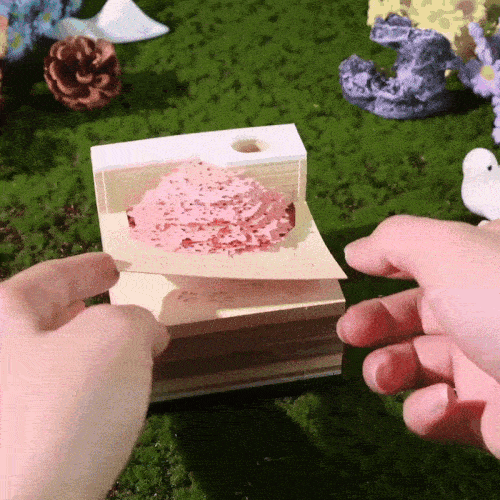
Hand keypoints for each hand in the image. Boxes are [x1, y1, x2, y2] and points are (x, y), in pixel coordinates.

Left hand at [0, 252, 169, 499]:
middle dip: (84, 310)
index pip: (49, 277)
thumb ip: (137, 318)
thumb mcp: (116, 337)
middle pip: (42, 318)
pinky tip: (115, 398)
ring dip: (92, 351)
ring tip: (130, 353)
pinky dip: (87, 387)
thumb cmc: (66, 404)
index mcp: (3, 320)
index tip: (114, 266)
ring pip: (52, 360)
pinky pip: (56, 398)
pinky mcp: (19, 442)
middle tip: (118, 307)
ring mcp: (5, 403)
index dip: (87, 267)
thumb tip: (146, 332)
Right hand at [336, 215, 499, 458]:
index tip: (352, 273)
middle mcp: (479, 315)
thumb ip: (395, 241)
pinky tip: (442, 404)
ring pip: (414, 367)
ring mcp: (482, 368)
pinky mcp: (483, 419)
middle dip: (372, 324)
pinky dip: (427, 411)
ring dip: (386, 370)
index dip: (386, 266)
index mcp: (477, 271)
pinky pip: (438, 412)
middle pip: (411, 318)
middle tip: (350, 332)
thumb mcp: (448, 250)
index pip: (424, 264)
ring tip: (382, 376)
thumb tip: (356, 251)